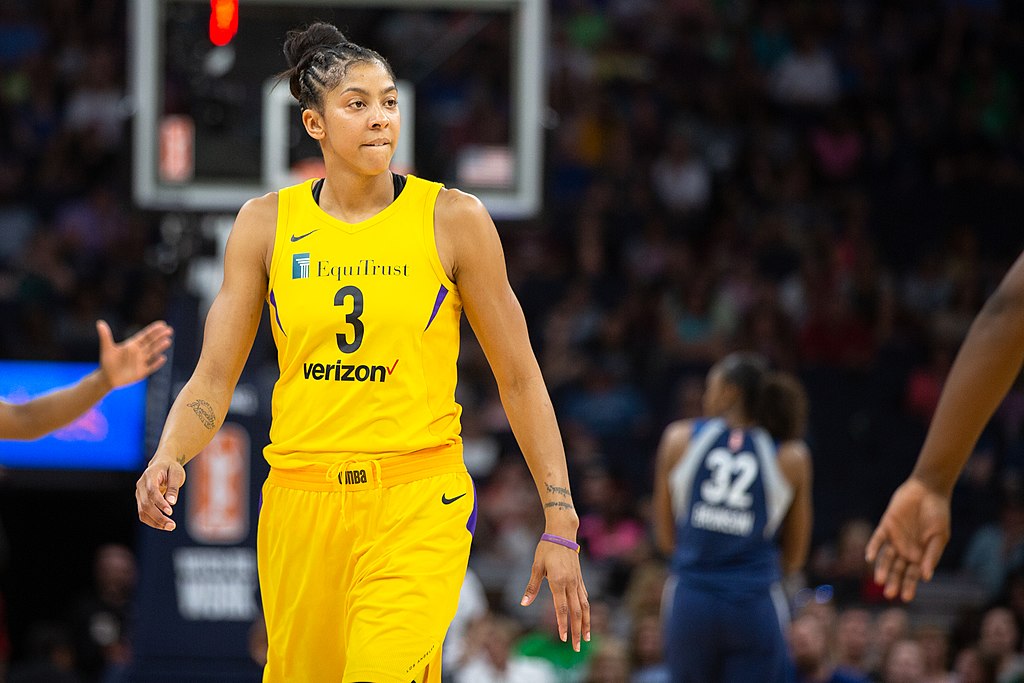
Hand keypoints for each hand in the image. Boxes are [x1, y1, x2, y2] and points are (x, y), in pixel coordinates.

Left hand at [98, 320, 172, 388]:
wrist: (107, 378)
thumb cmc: (107, 362)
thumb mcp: (106, 348)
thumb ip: (105, 336)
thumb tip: (99, 323)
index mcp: (132, 345)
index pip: (145, 336)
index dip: (153, 330)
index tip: (162, 324)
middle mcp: (139, 352)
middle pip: (152, 343)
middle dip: (160, 336)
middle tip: (169, 329)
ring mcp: (141, 362)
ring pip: (153, 353)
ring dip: (160, 347)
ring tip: (168, 341)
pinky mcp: (142, 372)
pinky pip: (151, 367)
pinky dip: (156, 363)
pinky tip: (162, 358)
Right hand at [136, 456, 185, 530]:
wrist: (162, 464)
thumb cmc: (171, 468)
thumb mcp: (177, 473)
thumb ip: (173, 487)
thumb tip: (171, 503)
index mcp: (150, 474)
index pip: (152, 491)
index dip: (159, 502)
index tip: (170, 512)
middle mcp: (141, 485)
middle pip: (146, 504)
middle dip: (158, 516)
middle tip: (172, 525)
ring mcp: (139, 493)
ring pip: (142, 511)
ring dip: (155, 522)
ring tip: (170, 527)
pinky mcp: (140, 500)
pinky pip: (143, 514)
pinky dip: (152, 521)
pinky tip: (163, 525)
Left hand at [520, 538, 590, 651]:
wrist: (562, 533)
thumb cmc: (546, 548)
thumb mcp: (536, 566)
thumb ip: (532, 586)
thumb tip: (524, 603)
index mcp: (559, 582)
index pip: (562, 609)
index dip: (563, 625)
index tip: (563, 639)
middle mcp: (571, 584)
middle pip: (576, 612)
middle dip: (576, 631)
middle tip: (576, 648)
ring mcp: (578, 582)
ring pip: (584, 607)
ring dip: (586, 624)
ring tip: (586, 638)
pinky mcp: (580, 579)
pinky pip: (585, 598)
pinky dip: (586, 610)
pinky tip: (586, 618)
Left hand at [865, 477, 950, 601]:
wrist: (928, 491)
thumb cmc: (937, 515)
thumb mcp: (939, 537)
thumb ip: (932, 555)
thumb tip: (926, 576)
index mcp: (920, 555)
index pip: (912, 575)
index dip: (909, 586)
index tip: (906, 598)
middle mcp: (906, 550)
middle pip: (897, 570)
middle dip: (894, 581)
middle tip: (890, 594)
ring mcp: (895, 539)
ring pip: (886, 558)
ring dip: (882, 569)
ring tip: (880, 581)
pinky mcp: (886, 526)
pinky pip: (877, 540)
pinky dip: (873, 548)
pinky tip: (868, 558)